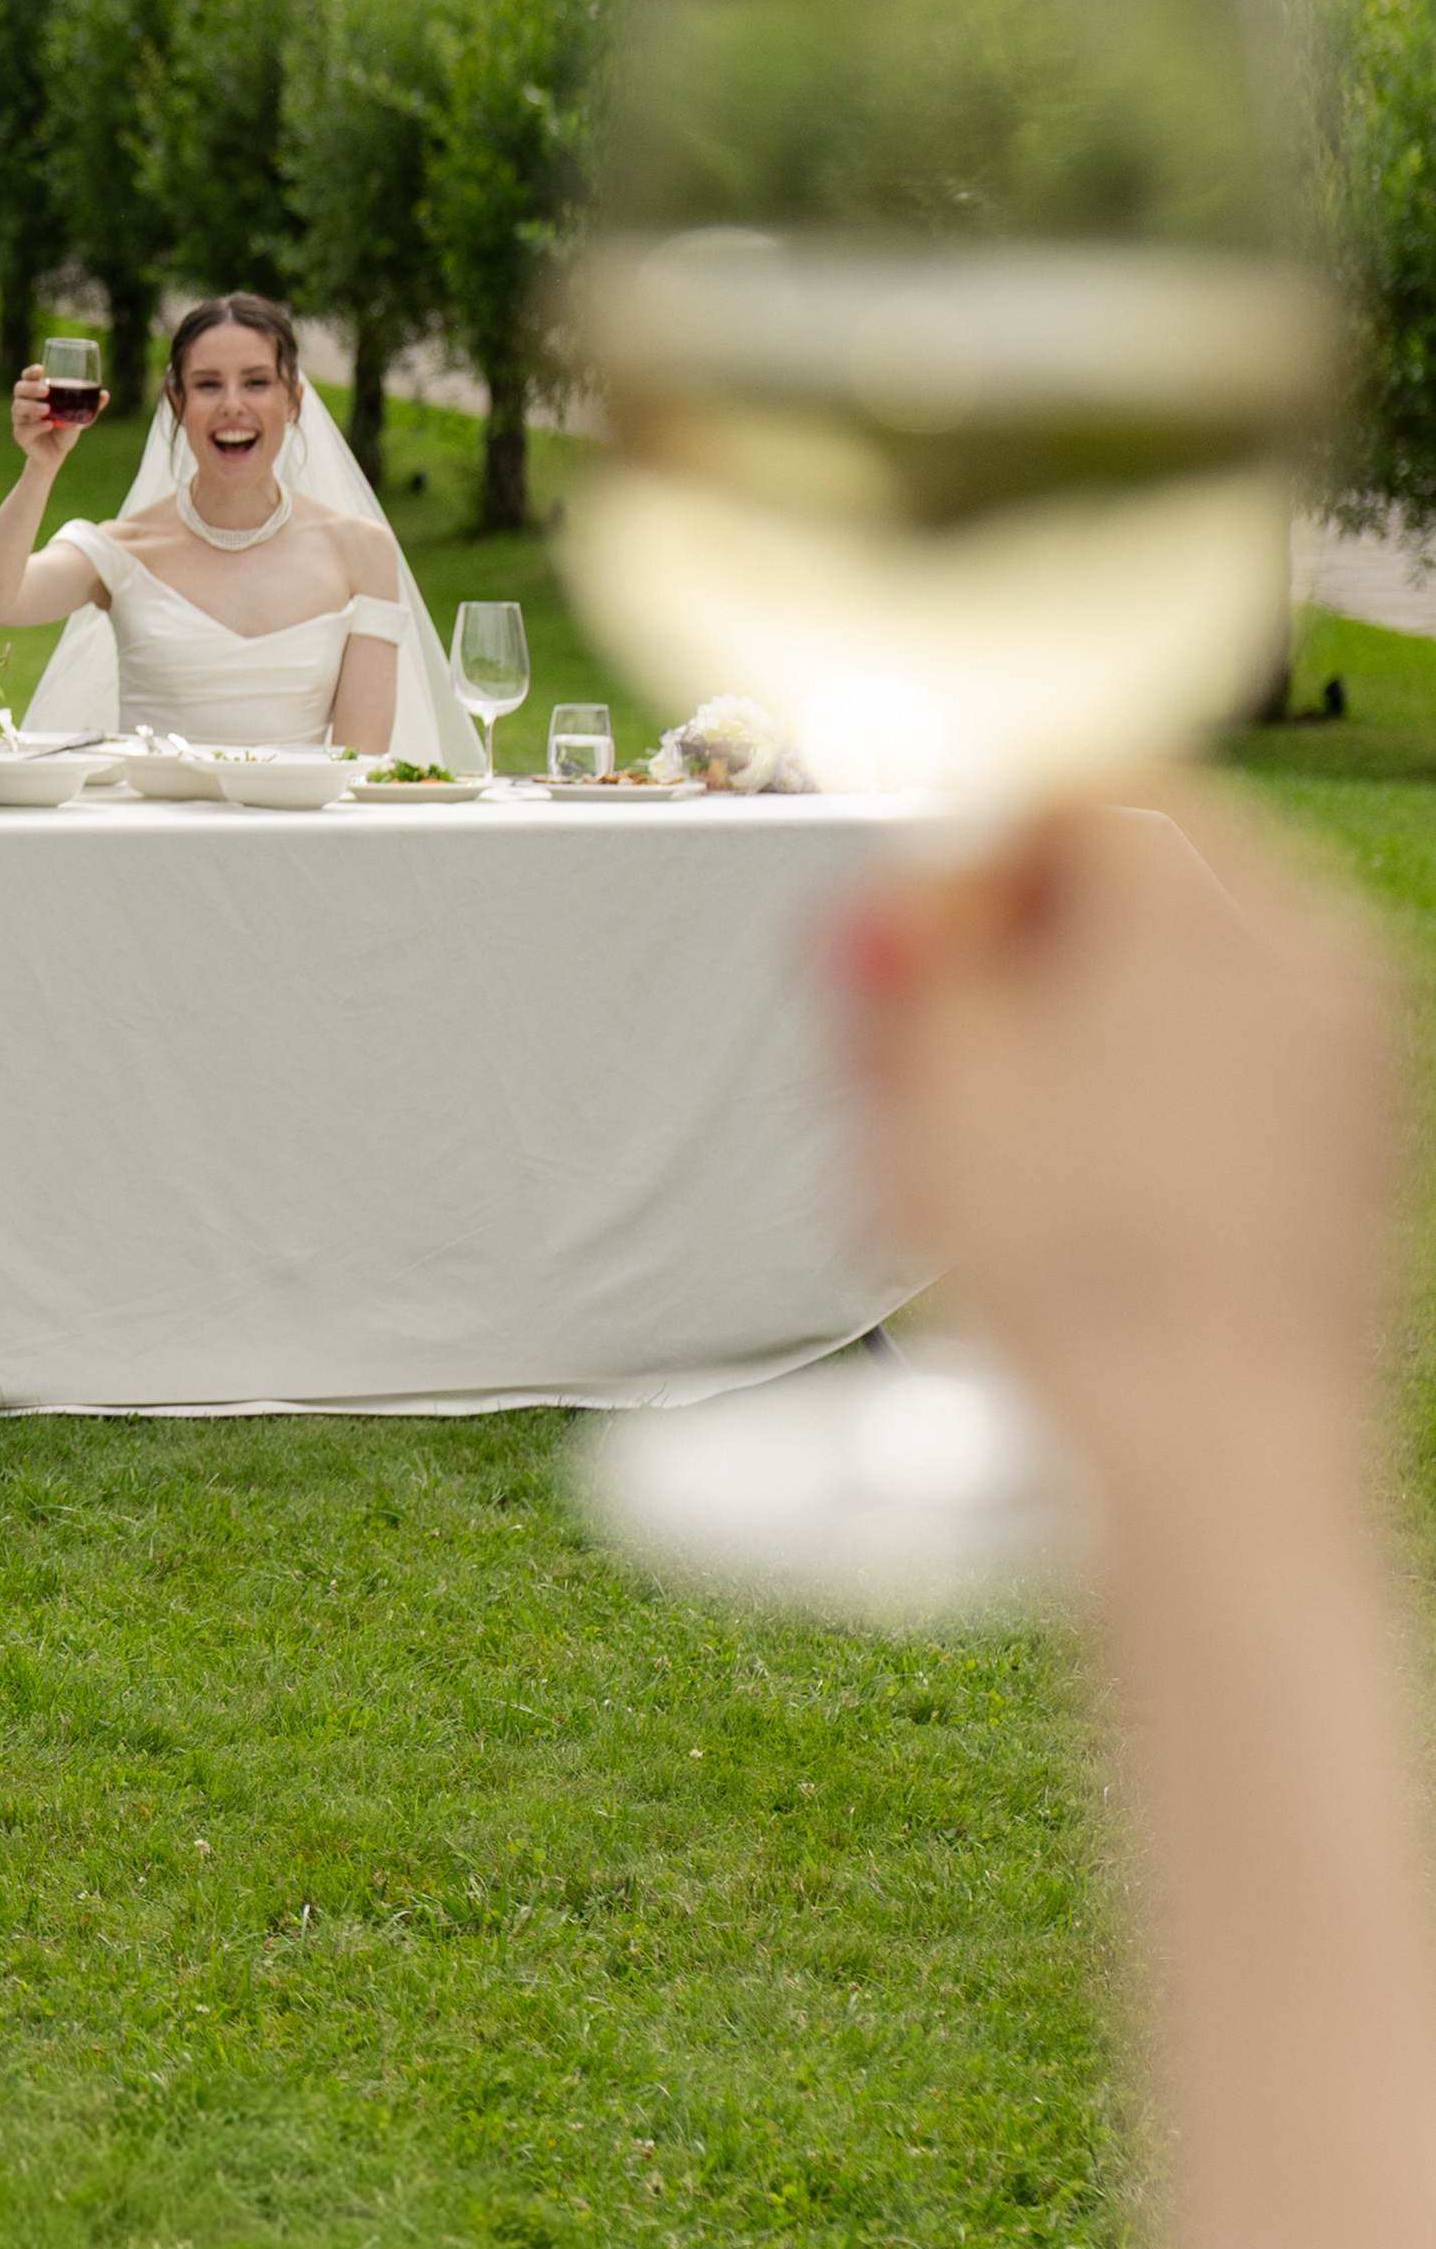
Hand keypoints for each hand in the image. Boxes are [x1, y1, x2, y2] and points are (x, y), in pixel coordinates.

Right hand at [10, 362, 103, 468]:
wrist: (57, 454)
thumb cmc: (65, 429)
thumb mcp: (79, 417)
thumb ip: (90, 406)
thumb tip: (104, 394)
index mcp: (35, 394)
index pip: (28, 377)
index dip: (31, 372)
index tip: (40, 370)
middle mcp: (24, 403)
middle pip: (19, 389)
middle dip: (31, 387)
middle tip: (46, 389)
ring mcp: (20, 419)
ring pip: (18, 407)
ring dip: (32, 406)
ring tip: (47, 409)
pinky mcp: (21, 435)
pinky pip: (25, 429)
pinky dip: (37, 426)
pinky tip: (49, 424)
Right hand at [842, 788, 1397, 1503]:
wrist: (1214, 1462)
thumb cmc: (1088, 1283)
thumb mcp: (934, 1071)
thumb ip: (911, 942)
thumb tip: (903, 886)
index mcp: (1220, 900)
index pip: (1084, 787)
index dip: (964, 855)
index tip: (900, 936)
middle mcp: (1312, 953)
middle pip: (1128, 890)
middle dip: (996, 963)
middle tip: (906, 1049)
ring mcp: (1349, 1056)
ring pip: (1163, 991)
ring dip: (1045, 1045)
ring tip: (952, 1156)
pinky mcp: (1348, 1153)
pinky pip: (1215, 1077)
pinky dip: (1119, 1110)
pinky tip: (1036, 1208)